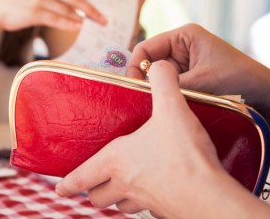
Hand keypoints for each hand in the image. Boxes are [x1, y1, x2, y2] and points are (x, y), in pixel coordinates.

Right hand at [0, 0, 106, 31]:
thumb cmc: (25, 6)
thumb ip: (61, 1)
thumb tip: (82, 12)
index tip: (106, 8)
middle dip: (93, 8)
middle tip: (105, 19)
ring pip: (67, 8)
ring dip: (83, 16)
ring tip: (96, 24)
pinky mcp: (34, 12)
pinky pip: (54, 17)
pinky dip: (67, 22)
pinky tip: (77, 27)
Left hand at [56, 61, 234, 216]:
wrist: (209, 195)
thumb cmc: (183, 154)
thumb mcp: (171, 107)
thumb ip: (163, 81)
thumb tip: (159, 66)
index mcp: (117, 160)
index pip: (82, 177)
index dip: (68, 183)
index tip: (60, 188)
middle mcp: (126, 185)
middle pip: (99, 197)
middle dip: (95, 192)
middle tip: (94, 186)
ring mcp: (146, 201)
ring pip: (122, 205)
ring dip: (120, 198)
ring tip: (124, 188)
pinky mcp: (167, 211)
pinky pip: (150, 208)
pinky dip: (148, 202)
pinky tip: (158, 191)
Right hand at [127, 23, 269, 137]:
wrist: (267, 95)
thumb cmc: (239, 79)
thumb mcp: (201, 81)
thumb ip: (170, 83)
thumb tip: (142, 89)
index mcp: (184, 35)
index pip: (145, 48)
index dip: (134, 66)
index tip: (132, 87)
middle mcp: (182, 46)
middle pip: (150, 63)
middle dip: (145, 80)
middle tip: (140, 101)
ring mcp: (186, 63)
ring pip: (159, 77)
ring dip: (159, 90)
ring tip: (157, 106)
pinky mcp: (191, 79)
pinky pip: (171, 87)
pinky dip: (168, 96)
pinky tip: (169, 108)